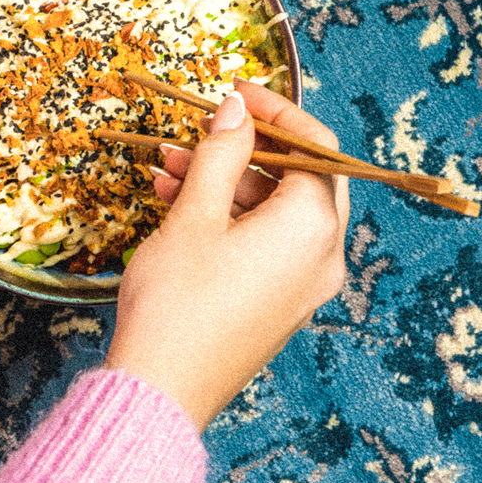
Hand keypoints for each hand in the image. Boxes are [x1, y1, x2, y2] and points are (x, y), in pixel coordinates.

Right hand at [105, 83, 348, 429]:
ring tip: (168, 163)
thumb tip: (238, 111)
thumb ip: (222, 152)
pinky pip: (264, 240)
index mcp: (312, 228)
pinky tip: (174, 197)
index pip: (316, 146)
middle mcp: (321, 256)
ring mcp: (302, 284)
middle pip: (299, 175)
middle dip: (247, 145)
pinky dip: (227, 213)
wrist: (159, 391)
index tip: (236, 91)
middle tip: (205, 126)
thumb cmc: (178, 302)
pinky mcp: (278, 302)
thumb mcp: (195, 212)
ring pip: (274, 208)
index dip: (276, 110)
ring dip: (226, 178)